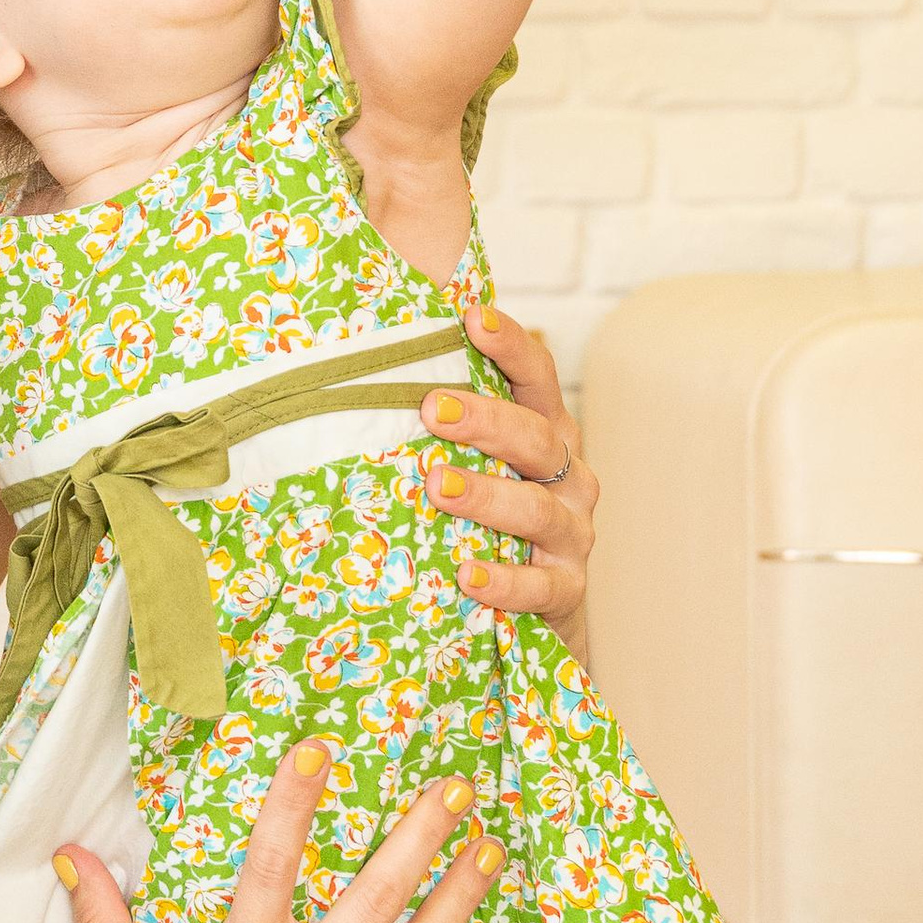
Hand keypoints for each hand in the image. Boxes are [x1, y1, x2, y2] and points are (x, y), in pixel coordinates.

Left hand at [421, 305, 596, 655]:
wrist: (530, 605)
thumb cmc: (483, 516)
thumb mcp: (471, 461)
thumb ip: (437, 421)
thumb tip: (350, 366)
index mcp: (544, 432)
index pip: (536, 377)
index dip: (510, 345)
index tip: (472, 317)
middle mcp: (567, 476)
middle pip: (536, 438)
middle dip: (486, 420)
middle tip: (432, 409)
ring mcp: (572, 533)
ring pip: (537, 509)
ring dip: (487, 496)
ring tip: (437, 487)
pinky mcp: (565, 589)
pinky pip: (540, 586)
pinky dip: (504, 581)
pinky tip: (466, 574)